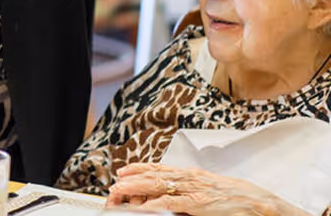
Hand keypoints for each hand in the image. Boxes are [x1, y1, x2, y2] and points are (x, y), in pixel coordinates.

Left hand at [108, 164, 296, 215]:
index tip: (123, 171)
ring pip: (157, 185)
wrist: (260, 203)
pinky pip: (170, 202)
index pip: (160, 168)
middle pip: (153, 175)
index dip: (139, 169)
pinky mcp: (198, 203)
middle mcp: (189, 178)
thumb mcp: (209, 190)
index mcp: (192, 174)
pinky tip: (142, 206)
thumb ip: (191, 191)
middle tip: (114, 183)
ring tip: (119, 190)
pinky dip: (154, 203)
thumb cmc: (237, 197)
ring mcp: (193, 190)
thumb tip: (174, 198)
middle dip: (131, 178)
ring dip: (135, 187)